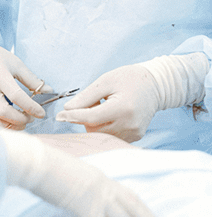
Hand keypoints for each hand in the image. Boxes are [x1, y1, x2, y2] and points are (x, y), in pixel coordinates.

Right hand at [0, 36, 46, 128]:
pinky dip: (0, 122)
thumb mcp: (16, 64)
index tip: (41, 113)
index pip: (17, 96)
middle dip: (20, 120)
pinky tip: (8, 119)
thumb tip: (49, 91)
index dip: (31, 107)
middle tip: (30, 117)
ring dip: (10, 124)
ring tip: (20, 120)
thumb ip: (31, 79)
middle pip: (4, 113)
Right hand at [1, 130, 174, 216]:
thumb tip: (78, 197)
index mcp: (100, 177)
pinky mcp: (84, 208)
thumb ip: (80, 186)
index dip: (146, 212)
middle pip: (135, 209)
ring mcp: (96, 197)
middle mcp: (104, 186)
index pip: (130, 197)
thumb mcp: (68, 174)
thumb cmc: (42, 166)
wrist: (33, 161)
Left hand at [58, 53, 207, 141]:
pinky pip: (109, 136)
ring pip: (100, 134)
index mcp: (123, 108)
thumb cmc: (130, 79)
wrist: (157, 86)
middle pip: (94, 128)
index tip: (59, 116)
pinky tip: (109, 114)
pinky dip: (103, 127)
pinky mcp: (134, 137)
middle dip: (85, 117)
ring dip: (93, 123)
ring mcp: (134, 133)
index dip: (73, 117)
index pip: (91, 118)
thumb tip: (67, 110)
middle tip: (94, 101)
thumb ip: (86, 96)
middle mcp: (130, 124)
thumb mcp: (106, 81)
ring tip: (104, 106)